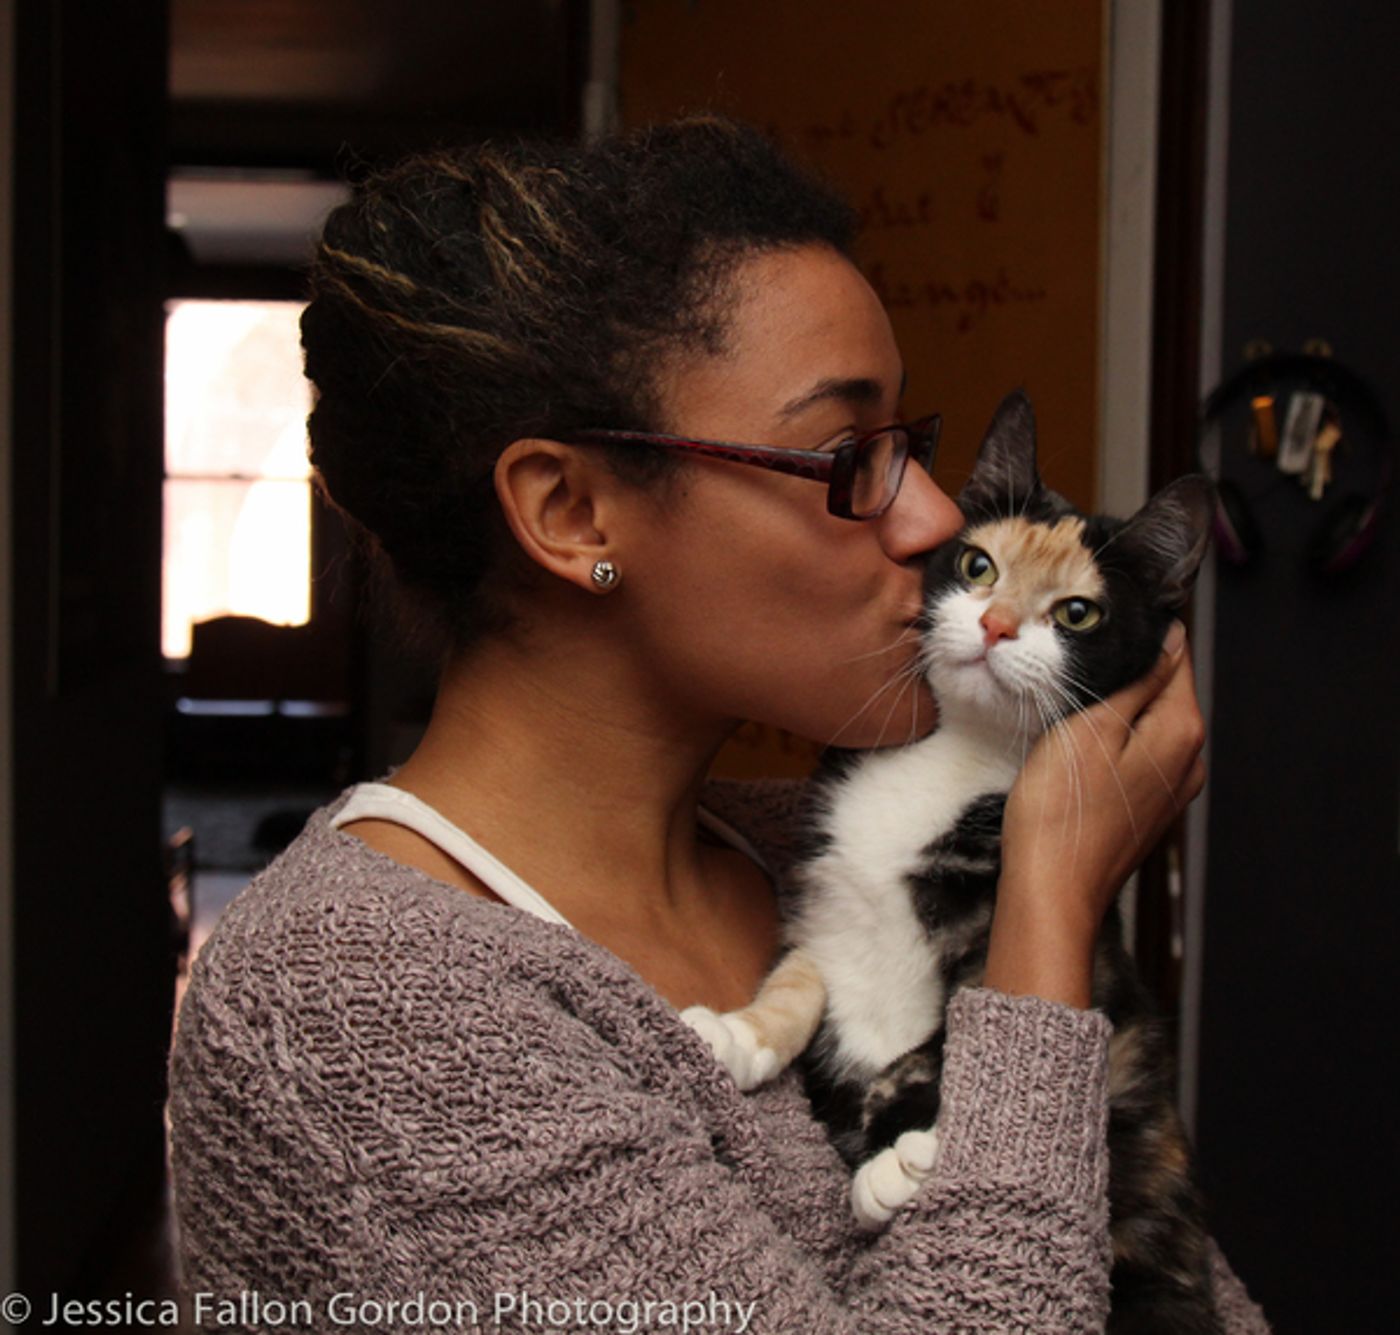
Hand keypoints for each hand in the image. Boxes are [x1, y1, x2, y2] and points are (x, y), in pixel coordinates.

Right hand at [984, 622, 1206, 1006]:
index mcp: (1181, 730)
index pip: (1176, 656)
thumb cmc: (1062, 810)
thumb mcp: (1091, 727)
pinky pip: (1137, 753)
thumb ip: (1136, 680)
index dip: (1140, 633)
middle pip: (1164, 689)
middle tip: (1076, 655)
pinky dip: (1113, 737)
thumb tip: (1169, 640)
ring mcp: (1170, 787)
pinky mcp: (1147, 807)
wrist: (1051, 889)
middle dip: (1126, 669)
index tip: (1100, 623)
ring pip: (1148, 721)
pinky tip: (1079, 739)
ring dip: (1116, 704)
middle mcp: (1188, 759)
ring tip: (1072, 693)